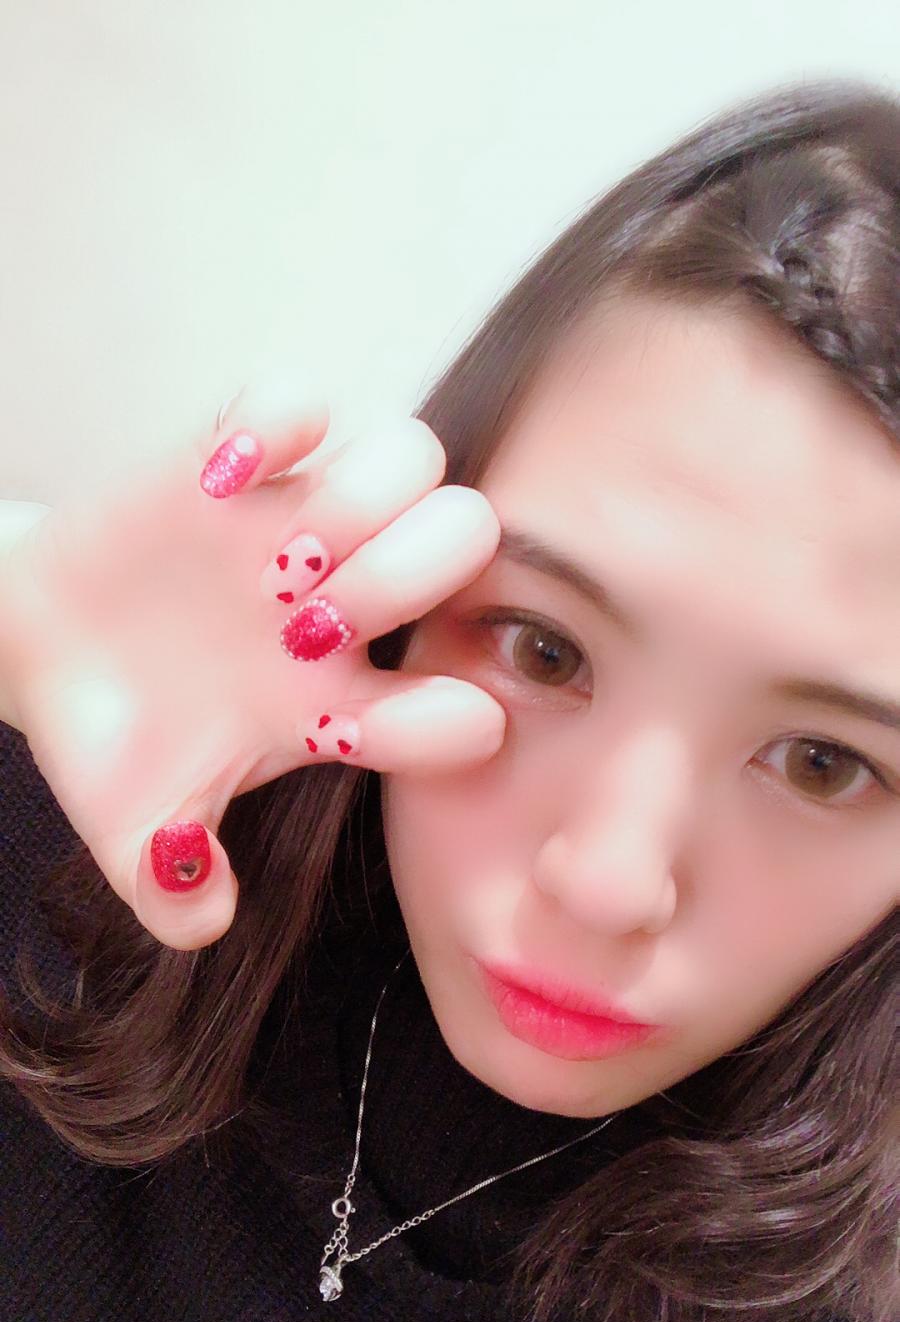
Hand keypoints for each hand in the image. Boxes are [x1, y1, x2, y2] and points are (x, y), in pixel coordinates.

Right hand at [1, 372, 505, 949]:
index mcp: (343, 707)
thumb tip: (204, 918)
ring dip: (361, 502)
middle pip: (467, 548)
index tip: (363, 726)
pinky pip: (303, 398)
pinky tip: (225, 476)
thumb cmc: (110, 740)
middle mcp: (344, 608)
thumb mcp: (133, 831)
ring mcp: (296, 523)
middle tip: (313, 623)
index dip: (447, 720)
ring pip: (413, 459)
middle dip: (409, 580)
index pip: (458, 711)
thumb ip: (171, 887)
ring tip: (278, 554)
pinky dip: (282, 421)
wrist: (38, 651)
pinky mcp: (235, 454)